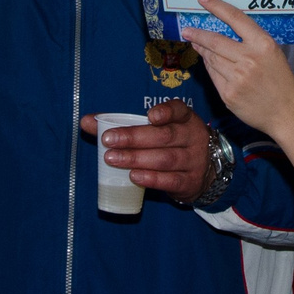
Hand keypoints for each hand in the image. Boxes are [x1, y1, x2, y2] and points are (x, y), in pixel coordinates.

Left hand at [86, 100, 212, 202]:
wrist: (207, 172)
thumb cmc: (173, 144)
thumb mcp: (156, 130)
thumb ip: (123, 125)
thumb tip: (86, 121)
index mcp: (185, 119)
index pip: (179, 111)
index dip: (166, 112)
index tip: (149, 115)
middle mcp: (192, 137)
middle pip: (164, 136)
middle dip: (134, 138)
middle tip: (108, 140)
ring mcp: (194, 161)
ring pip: (165, 159)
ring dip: (137, 159)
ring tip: (112, 158)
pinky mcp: (190, 182)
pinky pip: (171, 180)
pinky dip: (152, 179)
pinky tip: (134, 176)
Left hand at [186, 0, 293, 139]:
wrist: (286, 113)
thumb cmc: (280, 81)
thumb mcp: (273, 54)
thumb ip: (251, 42)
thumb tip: (222, 31)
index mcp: (263, 44)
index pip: (235, 18)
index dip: (216, 6)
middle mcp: (249, 59)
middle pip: (215, 40)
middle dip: (197, 34)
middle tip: (187, 30)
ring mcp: (237, 78)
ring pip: (211, 58)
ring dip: (202, 50)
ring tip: (197, 45)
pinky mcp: (228, 94)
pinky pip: (213, 75)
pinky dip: (209, 67)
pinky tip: (209, 63)